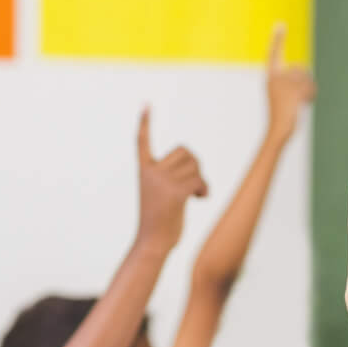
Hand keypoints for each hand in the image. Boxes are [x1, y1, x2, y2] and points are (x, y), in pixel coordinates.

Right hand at [136, 108, 208, 248]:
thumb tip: (194, 165)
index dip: (145, 122)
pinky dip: (205, 189)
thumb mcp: (160, 192)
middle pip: (186, 152)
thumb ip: (171, 175)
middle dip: (194, 166)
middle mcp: (151, 171)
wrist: (152, 242)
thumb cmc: (159, 219)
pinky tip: (201, 199)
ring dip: (200, 179)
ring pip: (195, 166)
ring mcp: (162, 181)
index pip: (142, 141)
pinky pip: (200, 180)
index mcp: (144, 169)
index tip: (146, 104)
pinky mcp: (175, 192)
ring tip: (194, 194)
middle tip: (191, 184)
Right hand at [265, 23, 315, 139]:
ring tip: (299, 102)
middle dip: (304, 81)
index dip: (277, 39)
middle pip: (299, 69)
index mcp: (270, 76)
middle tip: (297, 97)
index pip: (274, 54)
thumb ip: (292, 81)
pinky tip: (304, 103)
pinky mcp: (295, 93)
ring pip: (306, 77)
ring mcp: (285, 85)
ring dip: (308, 89)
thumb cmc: (282, 113)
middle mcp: (276, 77)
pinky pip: (310, 86)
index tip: (280, 23)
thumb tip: (304, 69)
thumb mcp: (284, 94)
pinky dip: (311, 94)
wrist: (278, 129)